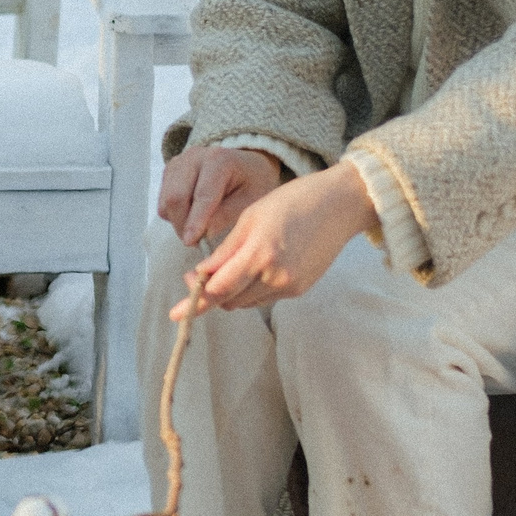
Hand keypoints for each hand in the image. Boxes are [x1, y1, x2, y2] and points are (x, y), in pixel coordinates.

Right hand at [156, 145, 286, 245]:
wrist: (246, 164)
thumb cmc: (252, 183)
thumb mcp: (251, 200)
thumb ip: (227, 215)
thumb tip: (203, 233)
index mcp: (219, 160)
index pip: (202, 195)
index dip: (195, 221)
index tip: (191, 241)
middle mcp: (193, 157)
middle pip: (175, 197)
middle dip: (182, 225)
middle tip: (196, 243)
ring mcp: (178, 163)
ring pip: (165, 202)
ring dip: (178, 222)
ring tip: (198, 229)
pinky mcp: (169, 172)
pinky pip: (163, 202)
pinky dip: (174, 215)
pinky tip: (192, 215)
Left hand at [172, 162, 375, 317]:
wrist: (340, 205)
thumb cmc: (292, 202)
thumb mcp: (250, 218)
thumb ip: (225, 251)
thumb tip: (200, 276)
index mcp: (259, 253)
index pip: (218, 289)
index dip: (194, 302)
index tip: (175, 314)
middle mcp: (275, 276)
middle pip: (230, 300)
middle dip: (211, 293)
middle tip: (199, 275)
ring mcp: (289, 286)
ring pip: (245, 303)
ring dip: (231, 292)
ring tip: (233, 265)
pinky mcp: (299, 290)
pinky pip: (264, 298)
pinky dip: (251, 289)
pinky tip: (256, 268)